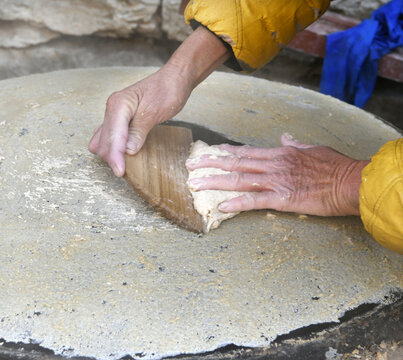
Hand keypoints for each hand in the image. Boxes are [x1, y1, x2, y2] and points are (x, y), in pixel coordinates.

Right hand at [88, 66, 192, 176]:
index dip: (115, 156)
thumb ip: (138, 131)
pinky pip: (107, 136)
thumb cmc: (167, 90)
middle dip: (112, 158)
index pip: (113, 136)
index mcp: (118, 105)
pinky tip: (118, 156)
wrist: (174, 79)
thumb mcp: (154, 112)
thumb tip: (127, 151)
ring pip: (102, 140)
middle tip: (124, 172)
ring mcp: (114, 113)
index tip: (120, 172)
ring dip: (110, 154)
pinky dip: (111, 148)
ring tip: (122, 166)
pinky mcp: (119, 118)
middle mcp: (112, 108)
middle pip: (104, 141)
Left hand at [186, 134, 368, 216]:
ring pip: (238, 180)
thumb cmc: (335, 166)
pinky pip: (254, 201)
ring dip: (214, 182)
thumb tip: (284, 138)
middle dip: (210, 164)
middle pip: (234, 163)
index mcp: (279, 154)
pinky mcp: (282, 199)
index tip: (210, 151)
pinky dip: (236, 203)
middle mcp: (272, 165)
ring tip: (195, 185)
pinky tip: (221, 206)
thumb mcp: (313, 149)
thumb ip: (295, 145)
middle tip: (190, 166)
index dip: (225, 151)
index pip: (245, 151)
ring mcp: (275, 182)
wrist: (350, 182)